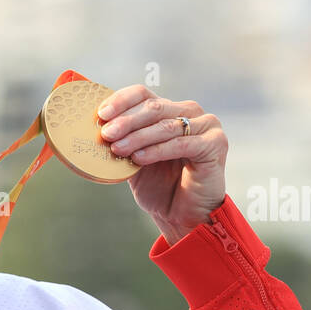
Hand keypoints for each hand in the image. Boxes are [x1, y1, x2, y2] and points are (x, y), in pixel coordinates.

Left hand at [96, 86, 228, 245]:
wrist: (182, 215)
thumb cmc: (158, 187)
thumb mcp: (133, 160)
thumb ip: (120, 142)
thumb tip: (95, 131)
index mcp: (169, 110)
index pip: (143, 94)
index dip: (121, 101)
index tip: (101, 115)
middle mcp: (189, 112)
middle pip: (154, 107)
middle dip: (126, 121)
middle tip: (106, 134)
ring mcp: (206, 125)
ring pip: (166, 125)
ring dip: (138, 137)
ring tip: (117, 149)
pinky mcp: (215, 143)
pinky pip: (182, 144)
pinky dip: (157, 150)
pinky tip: (139, 159)